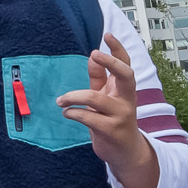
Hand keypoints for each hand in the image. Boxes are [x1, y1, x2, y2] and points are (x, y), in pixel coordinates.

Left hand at [58, 35, 158, 187]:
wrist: (126, 153)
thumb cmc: (112, 120)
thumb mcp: (106, 97)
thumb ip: (99, 78)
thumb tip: (91, 55)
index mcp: (125, 89)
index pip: (126, 64)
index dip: (118, 49)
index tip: (107, 35)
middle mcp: (126, 99)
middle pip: (125, 74)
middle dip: (110, 62)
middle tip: (94, 53)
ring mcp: (120, 115)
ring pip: (95, 98)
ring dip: (72, 96)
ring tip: (60, 101)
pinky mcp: (110, 130)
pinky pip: (87, 117)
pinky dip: (73, 113)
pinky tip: (67, 113)